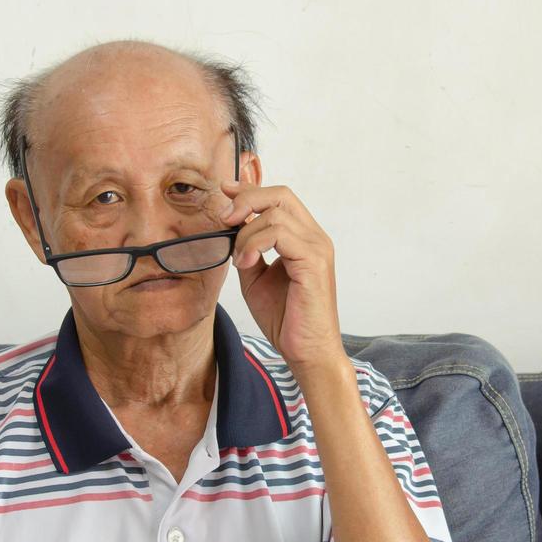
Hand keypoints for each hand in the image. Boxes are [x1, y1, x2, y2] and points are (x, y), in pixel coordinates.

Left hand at [209, 179, 346, 374]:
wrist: (306, 351)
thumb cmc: (286, 319)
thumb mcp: (256, 278)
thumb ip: (248, 251)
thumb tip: (230, 230)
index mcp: (304, 238)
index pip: (280, 198)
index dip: (250, 190)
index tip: (225, 192)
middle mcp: (315, 238)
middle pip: (281, 195)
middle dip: (247, 200)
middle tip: (224, 219)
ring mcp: (317, 248)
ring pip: (276, 213)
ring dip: (246, 232)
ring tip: (239, 259)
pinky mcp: (313, 263)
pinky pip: (279, 234)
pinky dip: (254, 244)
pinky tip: (245, 263)